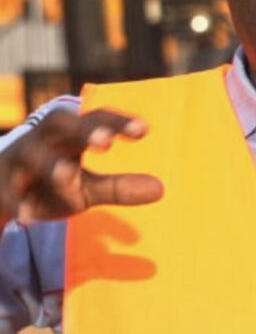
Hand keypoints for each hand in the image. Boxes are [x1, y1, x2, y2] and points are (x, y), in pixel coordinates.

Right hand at [0, 109, 162, 225]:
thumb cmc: (51, 182)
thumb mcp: (86, 187)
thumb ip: (119, 187)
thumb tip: (160, 189)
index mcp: (70, 134)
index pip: (96, 117)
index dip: (118, 121)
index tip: (144, 129)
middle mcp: (44, 139)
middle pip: (61, 123)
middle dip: (82, 130)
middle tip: (107, 142)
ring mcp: (17, 160)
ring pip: (31, 153)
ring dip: (51, 163)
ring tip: (69, 175)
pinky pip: (6, 191)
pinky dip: (16, 202)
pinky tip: (27, 217)